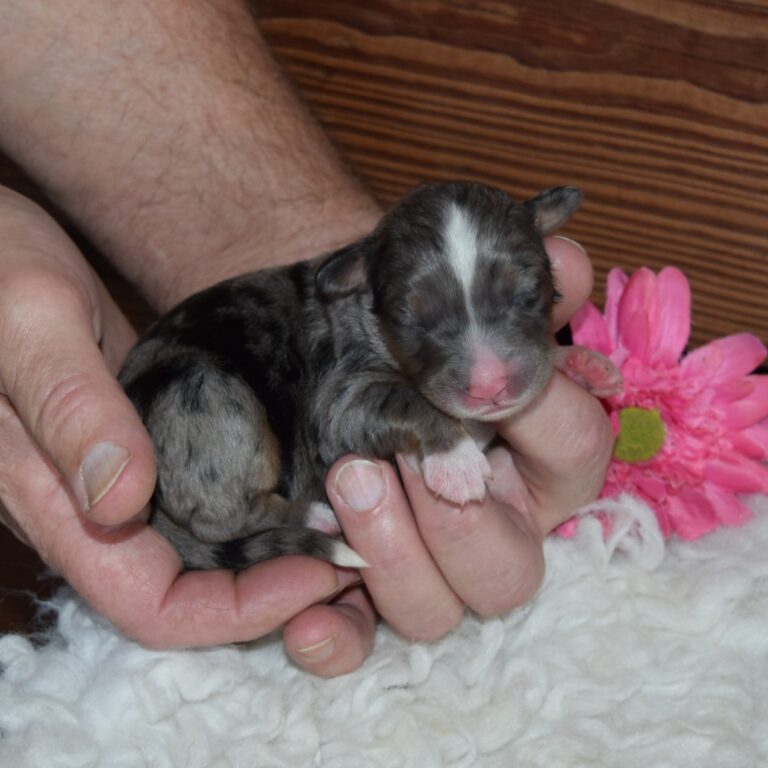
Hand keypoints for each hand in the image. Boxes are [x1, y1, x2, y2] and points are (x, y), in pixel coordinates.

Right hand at [0, 188, 363, 655]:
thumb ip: (69, 408)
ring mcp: (119, 477)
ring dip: (274, 556)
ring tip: (348, 528)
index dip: (239, 610)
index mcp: (55, 502)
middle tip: (354, 556)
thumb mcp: (30, 321)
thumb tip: (122, 500)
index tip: (319, 570)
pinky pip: (205, 499)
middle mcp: (90, 508)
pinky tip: (309, 481)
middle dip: (274, 591)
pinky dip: (259, 506)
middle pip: (189, 594)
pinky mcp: (144, 441)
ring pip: (203, 553)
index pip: (152, 604)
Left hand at [284, 236, 614, 674]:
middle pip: (510, 572)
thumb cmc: (402, 323)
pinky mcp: (354, 585)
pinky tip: (304, 617)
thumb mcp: (456, 296)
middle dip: (463, 522)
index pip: (575, 452)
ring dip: (394, 553)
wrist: (320, 343)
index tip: (485, 381)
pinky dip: (334, 640)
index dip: (542, 414)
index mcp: (533, 461)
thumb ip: (514, 282)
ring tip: (348, 480)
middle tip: (412, 462)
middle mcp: (488, 527)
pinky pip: (358, 642)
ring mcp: (421, 564)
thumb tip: (563, 257)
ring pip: (436, 612)